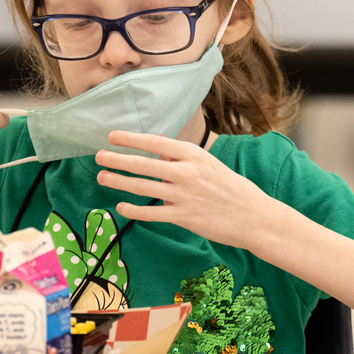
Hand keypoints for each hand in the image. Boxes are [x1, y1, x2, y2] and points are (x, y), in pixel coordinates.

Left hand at [94, 131, 281, 250]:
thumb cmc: (231, 188)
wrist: (254, 216)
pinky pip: (151, 213)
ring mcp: (184, 196)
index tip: (112, 136)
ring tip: (102, 178)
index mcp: (194, 155)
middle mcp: (187, 173)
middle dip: (117, 159)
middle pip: (143, 164)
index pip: (155, 143)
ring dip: (119, 181)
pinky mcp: (184, 217)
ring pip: (143, 187)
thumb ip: (182, 158)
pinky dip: (134, 209)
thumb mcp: (209, 165)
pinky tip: (121, 206)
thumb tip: (157, 152)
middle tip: (99, 156)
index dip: (131, 139)